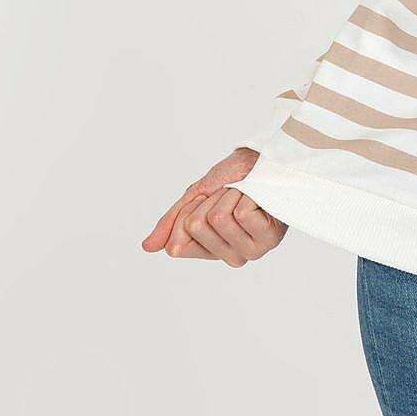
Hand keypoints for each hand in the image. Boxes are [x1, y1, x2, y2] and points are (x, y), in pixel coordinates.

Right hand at [141, 147, 287, 266]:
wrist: (267, 159)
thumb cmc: (235, 176)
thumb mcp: (196, 196)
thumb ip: (173, 222)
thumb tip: (147, 247)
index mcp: (212, 250)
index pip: (179, 242)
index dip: (189, 212)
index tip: (207, 201)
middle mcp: (231, 256)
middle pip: (197, 226)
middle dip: (210, 201)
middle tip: (230, 194)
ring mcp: (251, 250)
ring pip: (219, 218)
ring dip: (229, 195)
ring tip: (246, 193)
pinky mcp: (269, 238)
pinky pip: (241, 213)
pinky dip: (247, 195)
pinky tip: (258, 196)